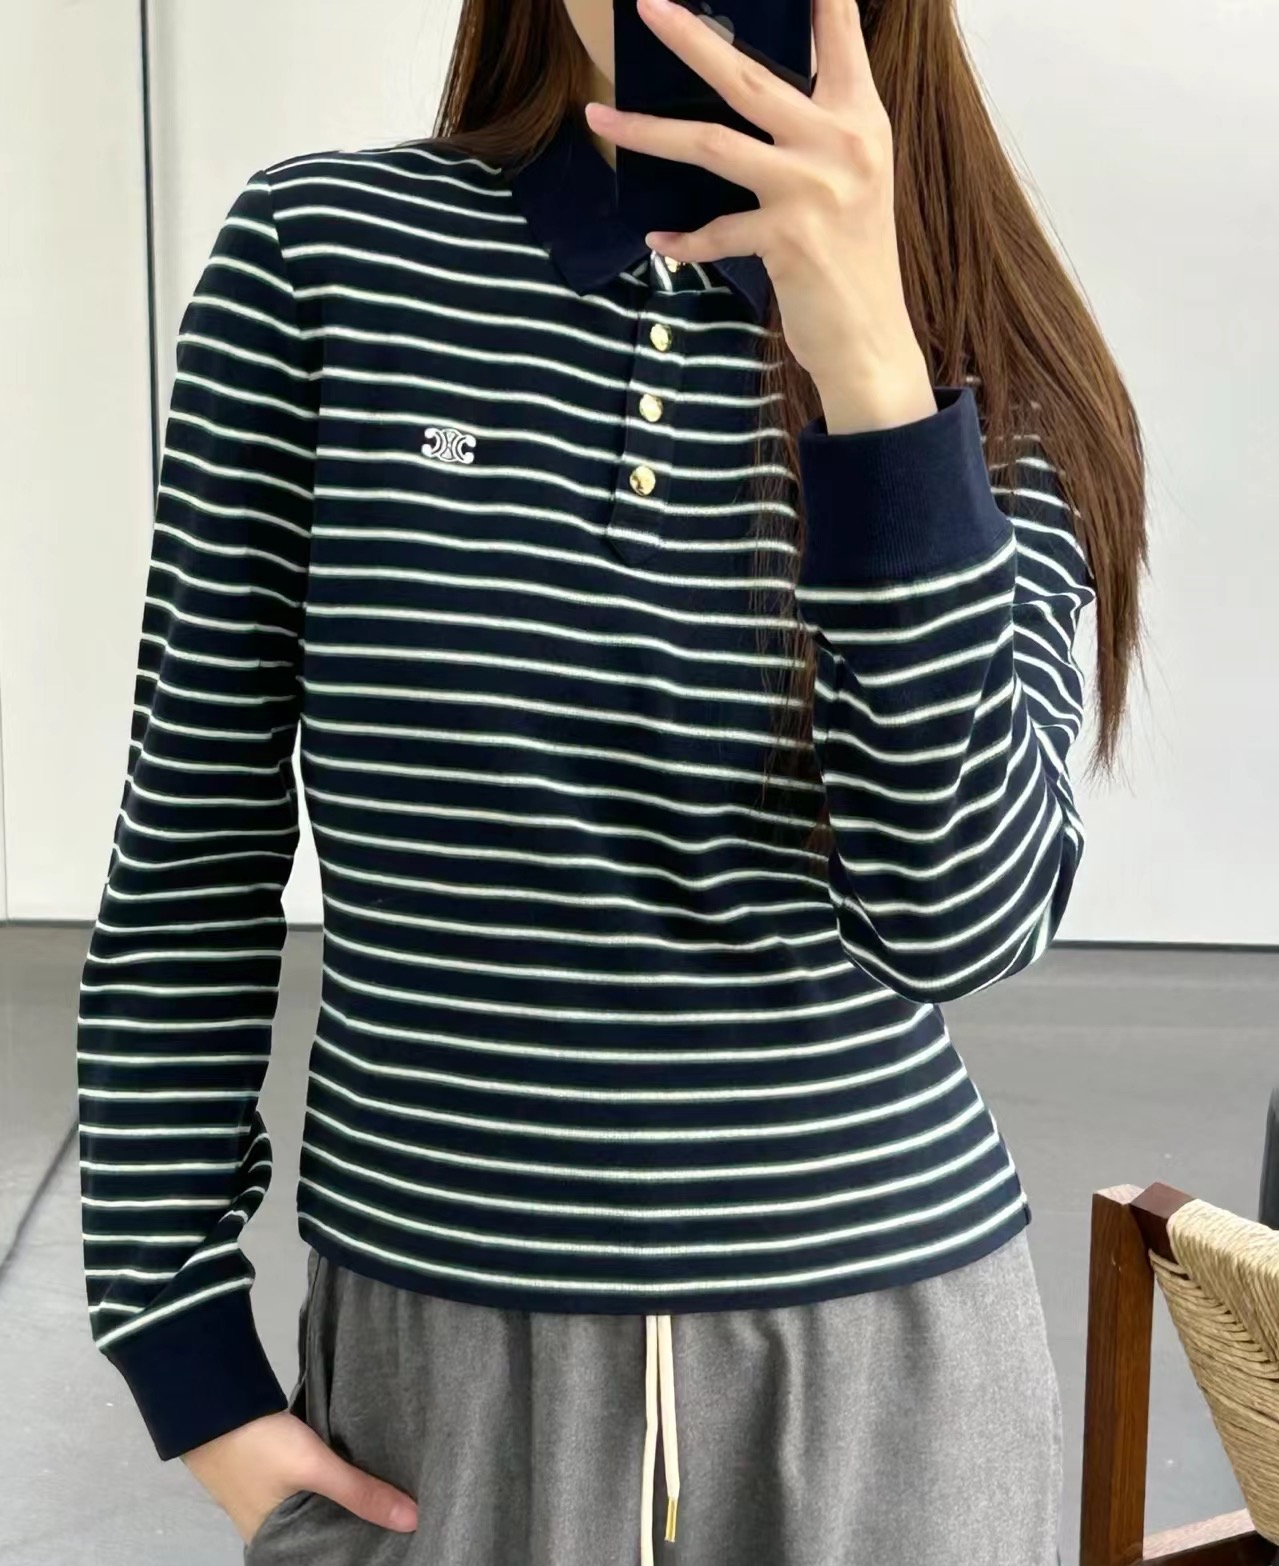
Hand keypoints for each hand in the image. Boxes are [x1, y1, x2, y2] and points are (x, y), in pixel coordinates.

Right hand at [182, 1410, 417, 1545]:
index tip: (398, 1545)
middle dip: (357, 1527)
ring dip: (345, 1504)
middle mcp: (270, 1531)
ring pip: (317, 1510)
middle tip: (404, 1521)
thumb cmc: (259, 1447)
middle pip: (323, 1533)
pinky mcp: (270, 1476)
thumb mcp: (314, 1467)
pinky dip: (331, 1487)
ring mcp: (267, 1502)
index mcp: (274, 1544)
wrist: (213, 1404)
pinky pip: (309, 1491)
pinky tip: (359, 1479)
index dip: (358, 1551)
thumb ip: (360, 1493)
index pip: (325, 1559)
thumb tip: (412, 1521)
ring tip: (391, 1501)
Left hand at [584, 0, 935, 433]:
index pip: (839, 33)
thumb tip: (753, 88)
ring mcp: (812, 191)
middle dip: (692, 38)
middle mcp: (840, 144)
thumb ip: (818, 125)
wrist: (871, 338)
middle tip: (647, 6)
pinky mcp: (787, 240)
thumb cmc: (855, 256)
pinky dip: (684, 239)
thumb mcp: (854, 176)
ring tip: (599, 114)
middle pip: (749, 77)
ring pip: (713, 144)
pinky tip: (657, 238)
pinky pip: (716, 232)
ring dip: (648, 130)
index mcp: (860, 118)